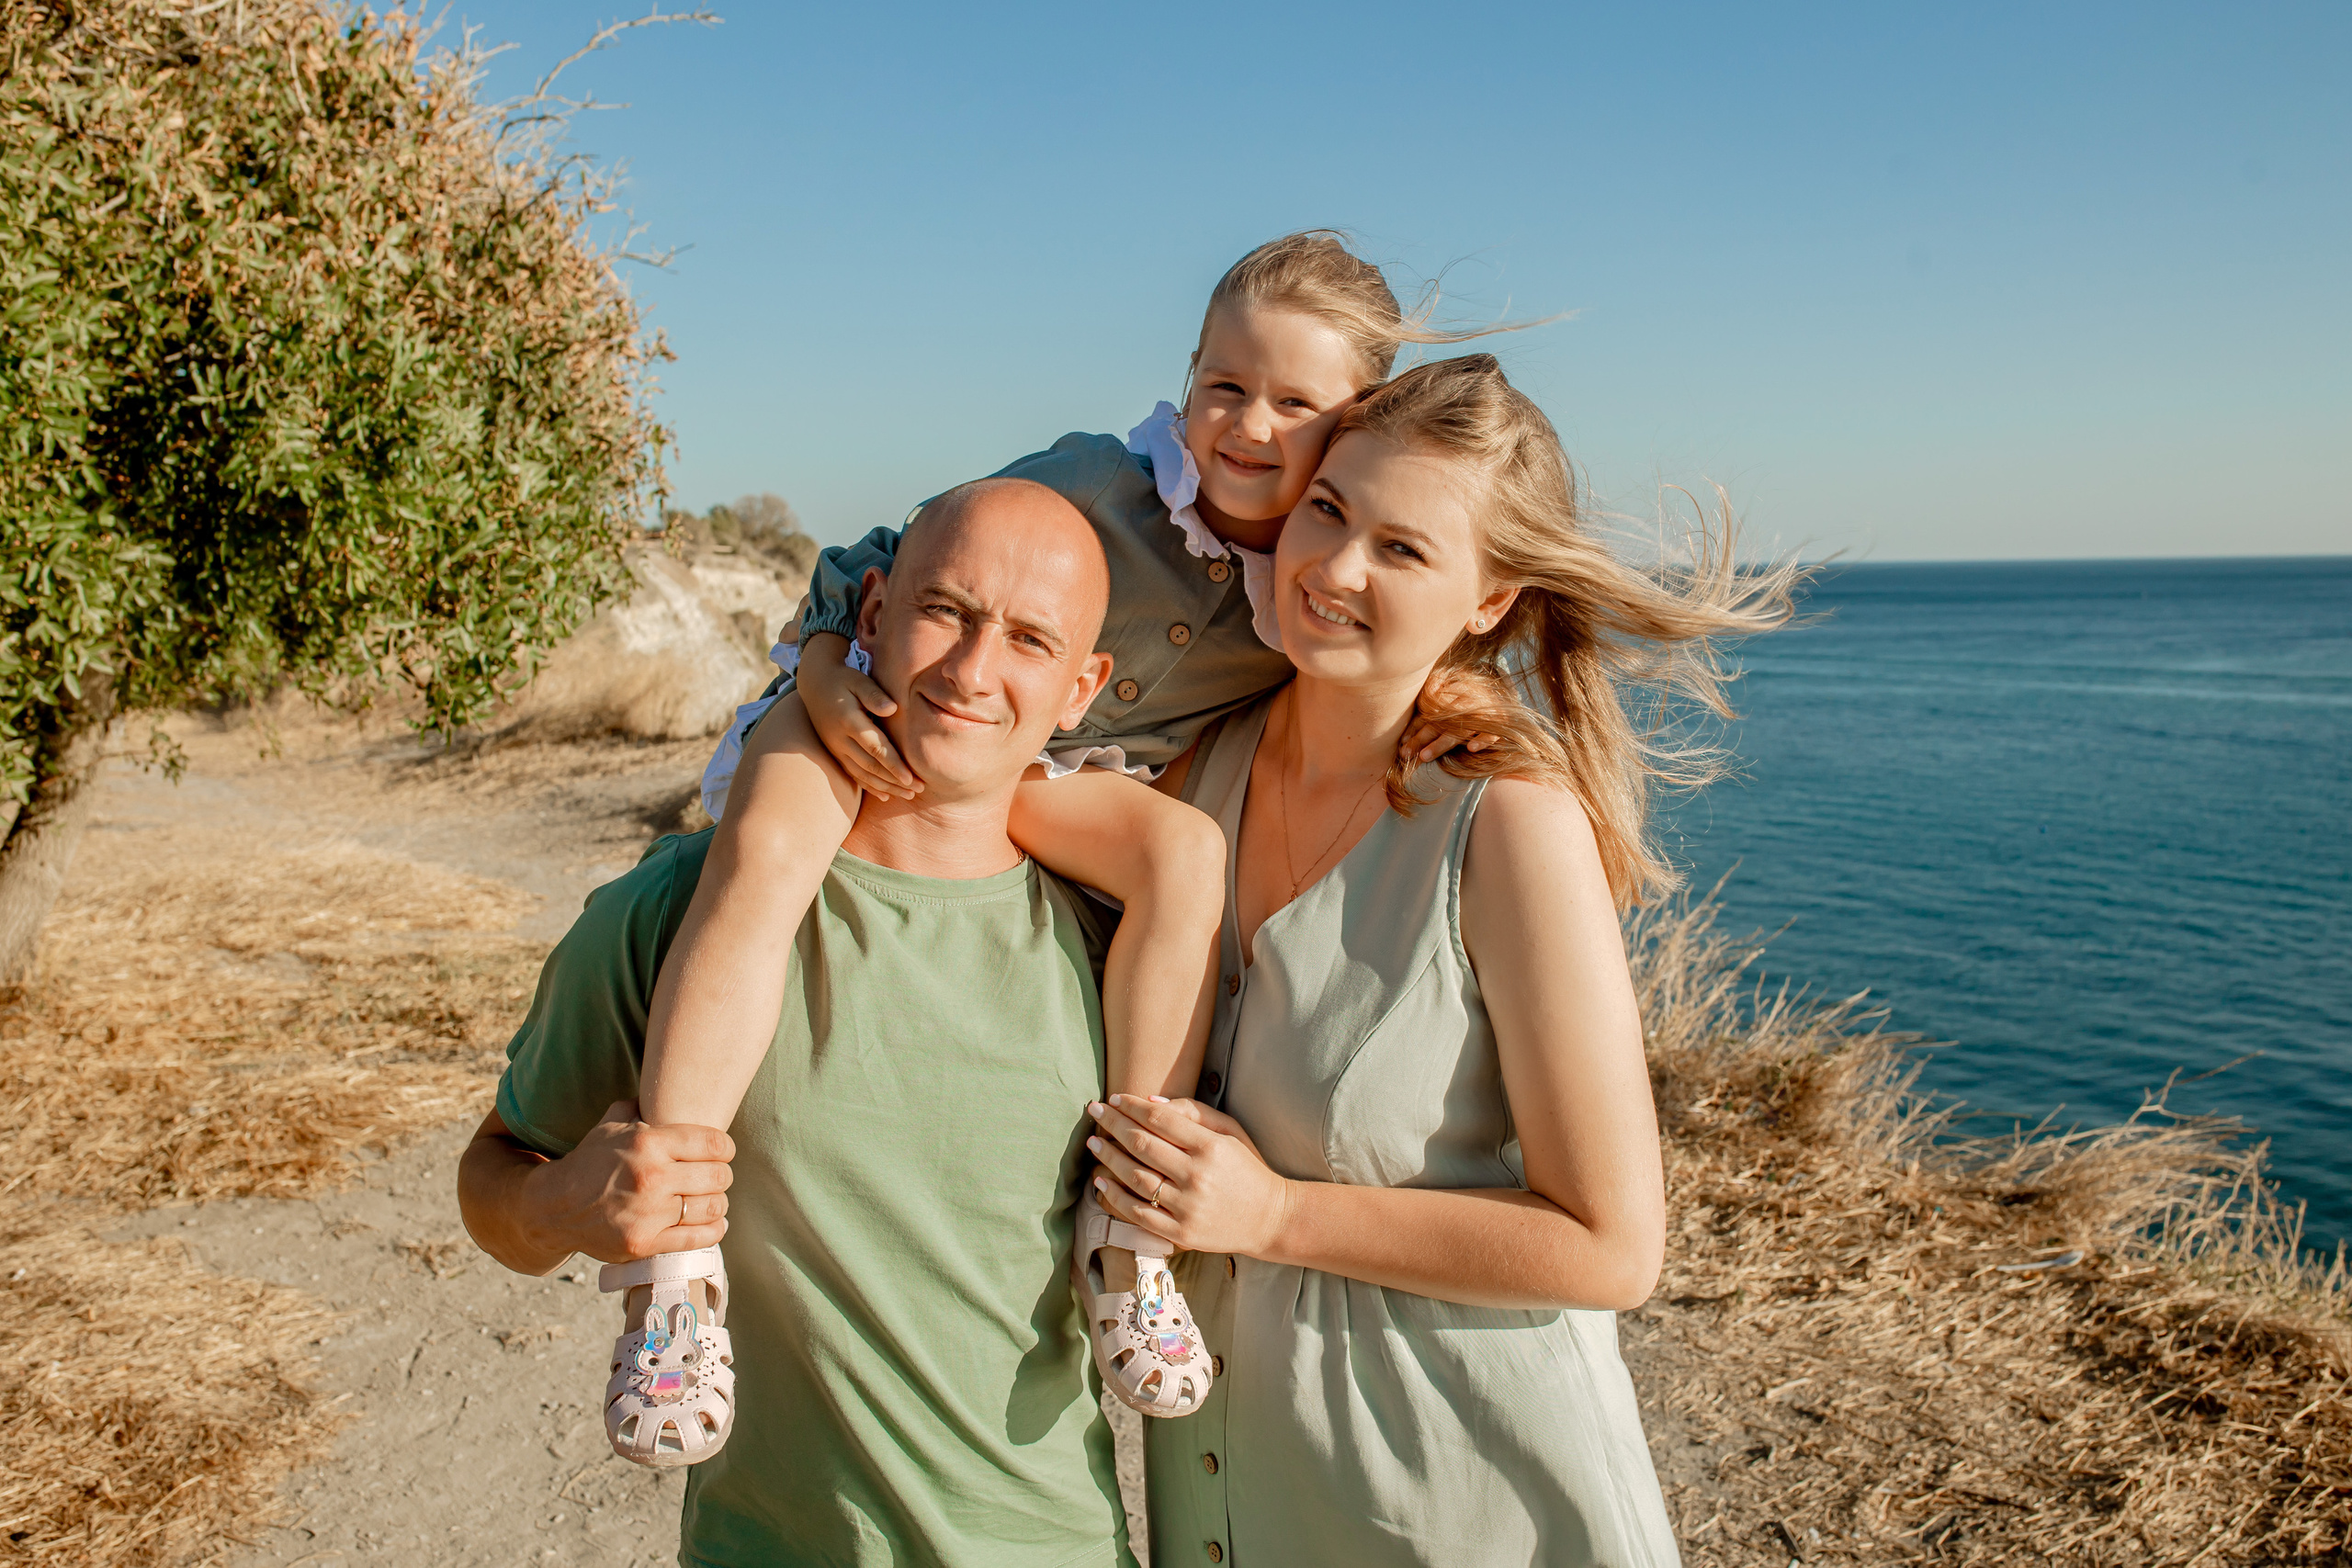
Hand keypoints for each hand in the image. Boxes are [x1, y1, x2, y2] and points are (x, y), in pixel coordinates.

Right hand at [518, 1101, 734, 1263]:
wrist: (554, 1206)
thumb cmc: (590, 1161)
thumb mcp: (611, 1124)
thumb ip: (641, 1105)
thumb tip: (666, 1086)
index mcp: (648, 1143)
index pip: (714, 1143)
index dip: (725, 1148)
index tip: (722, 1152)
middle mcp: (651, 1177)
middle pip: (718, 1176)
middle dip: (722, 1175)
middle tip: (716, 1176)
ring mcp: (648, 1214)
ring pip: (713, 1207)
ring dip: (718, 1202)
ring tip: (712, 1198)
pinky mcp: (645, 1243)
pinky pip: (698, 1238)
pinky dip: (713, 1230)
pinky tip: (713, 1222)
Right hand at [797, 632, 920, 798]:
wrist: (814, 683)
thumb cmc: (843, 680)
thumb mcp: (859, 680)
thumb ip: (874, 694)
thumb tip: (892, 708)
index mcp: (849, 722)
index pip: (875, 749)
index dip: (894, 766)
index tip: (911, 779)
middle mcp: (840, 740)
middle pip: (871, 767)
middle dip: (895, 781)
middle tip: (919, 790)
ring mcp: (835, 748)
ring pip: (862, 775)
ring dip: (886, 787)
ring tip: (908, 795)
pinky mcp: (834, 752)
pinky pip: (852, 774)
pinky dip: (869, 786)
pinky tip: (885, 795)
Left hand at [1086, 1094, 1290, 1259]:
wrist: (1271, 1218)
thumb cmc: (1248, 1168)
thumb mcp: (1231, 1132)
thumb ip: (1194, 1112)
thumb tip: (1151, 1102)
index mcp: (1211, 1147)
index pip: (1160, 1120)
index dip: (1133, 1107)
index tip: (1114, 1098)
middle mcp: (1197, 1176)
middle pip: (1142, 1145)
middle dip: (1113, 1124)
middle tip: (1094, 1111)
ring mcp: (1187, 1207)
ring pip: (1135, 1178)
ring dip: (1108, 1157)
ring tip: (1094, 1142)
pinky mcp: (1181, 1232)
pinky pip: (1139, 1213)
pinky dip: (1115, 1197)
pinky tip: (1100, 1181)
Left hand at [1400, 668, 1499, 765]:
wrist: (1507, 688)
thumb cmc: (1474, 688)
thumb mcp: (1454, 678)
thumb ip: (1437, 684)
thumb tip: (1425, 692)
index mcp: (1456, 688)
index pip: (1431, 709)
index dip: (1416, 725)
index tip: (1402, 740)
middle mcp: (1470, 699)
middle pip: (1441, 721)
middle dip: (1422, 738)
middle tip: (1406, 753)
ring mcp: (1485, 711)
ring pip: (1460, 729)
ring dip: (1442, 743)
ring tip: (1425, 756)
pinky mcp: (1502, 721)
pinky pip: (1493, 731)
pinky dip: (1483, 739)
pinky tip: (1471, 748)